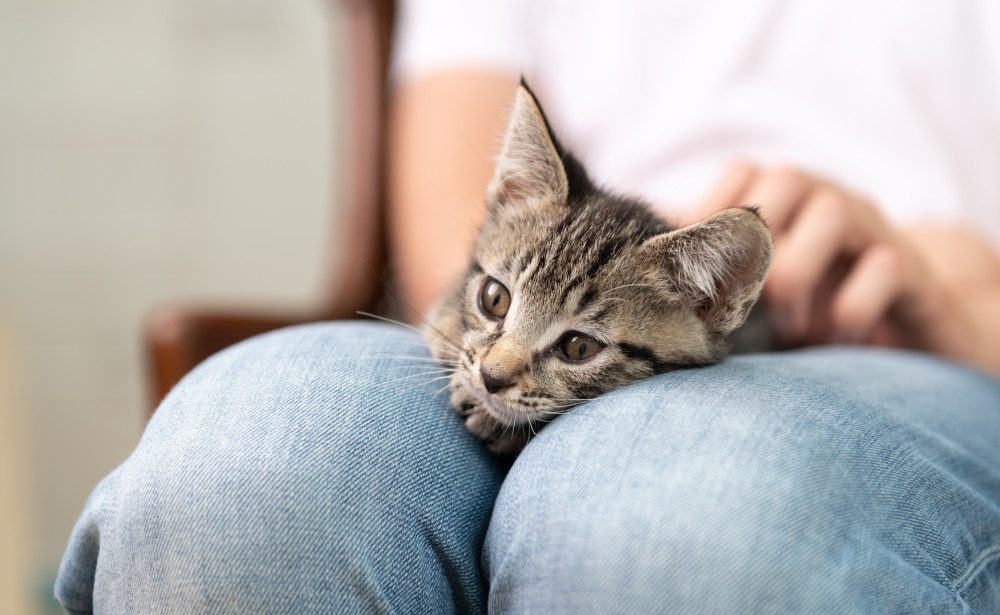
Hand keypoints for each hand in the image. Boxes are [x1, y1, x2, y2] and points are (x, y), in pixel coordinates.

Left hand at [690, 162, 976, 359]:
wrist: (908, 324)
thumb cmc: (816, 303)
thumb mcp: (757, 286)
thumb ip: (708, 266)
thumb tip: (639, 260)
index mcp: (788, 199)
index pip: (742, 172)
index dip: (712, 212)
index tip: (693, 271)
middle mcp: (830, 199)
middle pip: (784, 181)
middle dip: (752, 244)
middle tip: (737, 304)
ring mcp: (873, 228)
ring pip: (832, 212)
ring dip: (798, 275)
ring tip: (790, 328)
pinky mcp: (914, 270)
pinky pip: (883, 268)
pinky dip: (850, 309)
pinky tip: (836, 339)